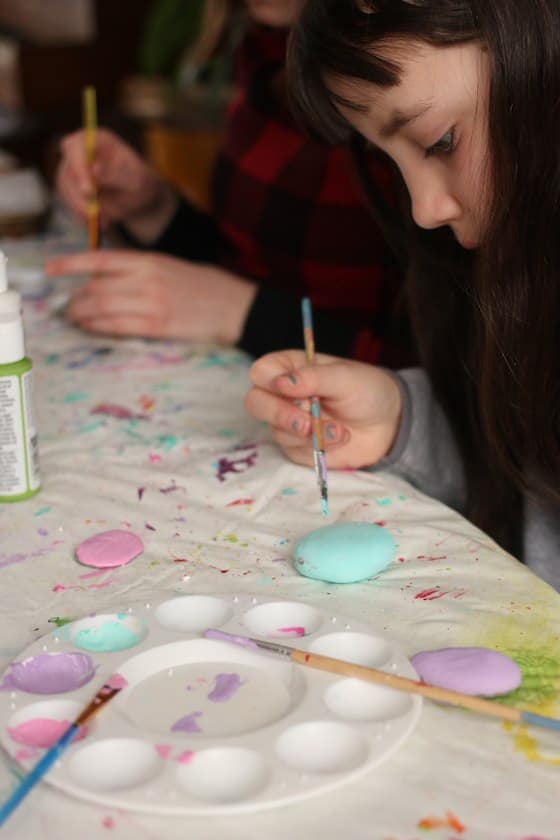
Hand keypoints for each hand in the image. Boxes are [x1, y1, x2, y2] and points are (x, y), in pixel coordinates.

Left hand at [45, 250, 257, 342]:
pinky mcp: (159, 326)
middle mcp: (147, 279)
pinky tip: (91, 328)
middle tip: (68, 306)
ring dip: (82, 315)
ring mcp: (152, 304)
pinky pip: (118, 327)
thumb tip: (104, 280)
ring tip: (75, 318)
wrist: (235, 306)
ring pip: (102, 308)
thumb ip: (138, 271)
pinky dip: (98, 328)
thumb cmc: (205, 286)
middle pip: (95, 288)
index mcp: (149, 260)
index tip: (51, 270)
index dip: (70, 264)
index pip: (100, 259)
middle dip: (75, 299)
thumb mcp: (170, 266)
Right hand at [56, 129, 176, 240]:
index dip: (78, 167)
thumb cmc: (140, 183)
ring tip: (106, 220)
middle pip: (67, 172)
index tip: (89, 191)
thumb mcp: (136, 180)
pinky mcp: (69, 189)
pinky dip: (83, 217)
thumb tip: (94, 169)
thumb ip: (116, 174)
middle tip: (97, 215)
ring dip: (83, 210)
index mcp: (96, 139)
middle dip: (80, 197)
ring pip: (65, 191)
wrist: (137, 199)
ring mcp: (71, 170)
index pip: (75, 146)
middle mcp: (79, 151)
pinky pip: (69, 204)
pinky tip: (101, 222)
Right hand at [245, 350, 401, 468]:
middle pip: (255, 403)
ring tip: (341, 429)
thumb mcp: (344, 377)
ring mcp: (288, 423)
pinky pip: (294, 452)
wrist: (388, 423)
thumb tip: (280, 383)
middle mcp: (283, 395)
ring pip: (277, 431)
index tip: (288, 388)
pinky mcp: (298, 448)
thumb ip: (313, 377)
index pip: (261, 372)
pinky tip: (340, 438)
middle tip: (305, 422)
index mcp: (290, 369)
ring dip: (310, 433)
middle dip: (279, 414)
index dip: (268, 381)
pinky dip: (318, 447)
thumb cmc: (366, 390)